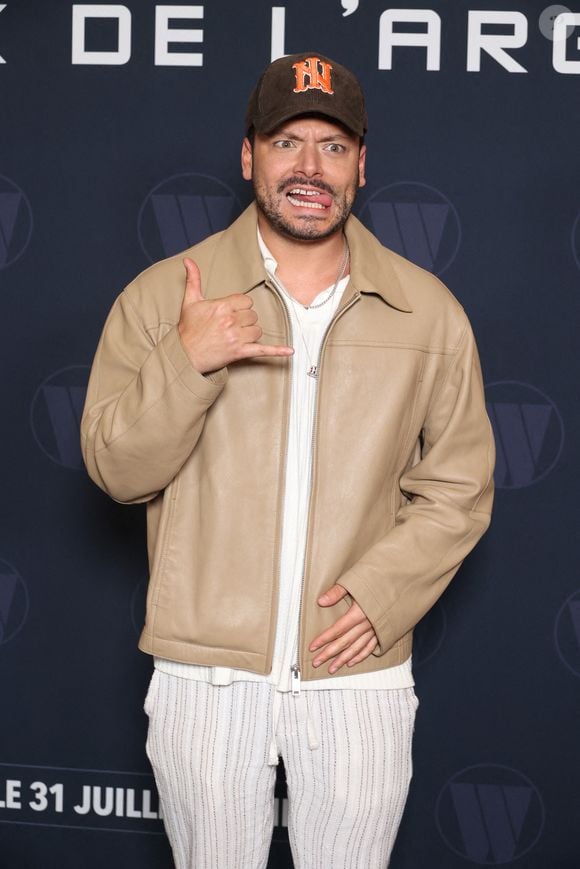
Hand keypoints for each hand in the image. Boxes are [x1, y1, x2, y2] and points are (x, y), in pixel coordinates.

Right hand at [178, 258, 293, 373]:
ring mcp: (236, 338)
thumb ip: (193, 279)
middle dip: (244, 320)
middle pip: (253, 316)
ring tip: (236, 336)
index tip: (231, 312)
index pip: (246, 301)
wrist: (185, 355)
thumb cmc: (188, 329)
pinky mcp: (239, 352)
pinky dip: (277, 351)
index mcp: (222, 306)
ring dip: (250, 333)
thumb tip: (188, 261)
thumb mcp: (190, 302)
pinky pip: (263, 350)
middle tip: (230, 326)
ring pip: (257, 330)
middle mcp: (231, 321)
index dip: (240, 307)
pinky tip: (289, 351)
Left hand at [309, 584, 377, 673]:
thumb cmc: (380, 579)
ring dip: (343, 659)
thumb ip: (338, 592)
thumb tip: (321, 601)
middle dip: (329, 653)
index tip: (312, 647)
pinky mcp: (384, 631)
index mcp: (359, 613)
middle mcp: (368, 624)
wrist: (405, 584)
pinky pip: (370, 647)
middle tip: (316, 662)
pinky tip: (352, 662)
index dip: (323, 639)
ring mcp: (376, 630)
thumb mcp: (357, 581)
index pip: (337, 629)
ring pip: (356, 648)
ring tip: (331, 668)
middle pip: (344, 642)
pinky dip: (360, 656)